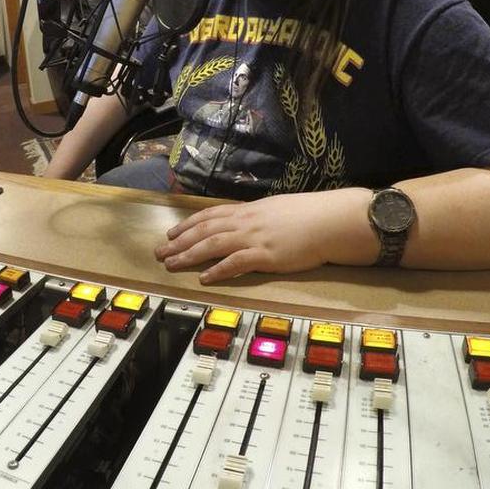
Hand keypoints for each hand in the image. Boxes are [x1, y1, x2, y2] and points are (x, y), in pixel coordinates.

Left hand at [156, 191, 369, 282]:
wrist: (330, 221)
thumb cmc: (309, 215)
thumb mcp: (276, 211)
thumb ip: (258, 218)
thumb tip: (246, 224)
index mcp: (249, 211)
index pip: (210, 216)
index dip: (188, 225)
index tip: (171, 233)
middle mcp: (246, 222)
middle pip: (204, 230)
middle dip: (179, 242)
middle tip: (159, 253)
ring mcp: (255, 238)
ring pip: (213, 244)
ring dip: (189, 255)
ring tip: (171, 264)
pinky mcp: (266, 256)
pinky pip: (236, 263)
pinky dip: (218, 270)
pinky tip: (205, 277)